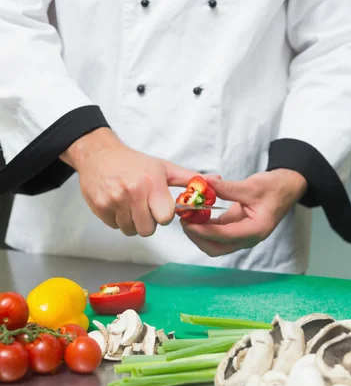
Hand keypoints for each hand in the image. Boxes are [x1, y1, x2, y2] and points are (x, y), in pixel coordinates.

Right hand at [60, 127, 196, 236]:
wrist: (99, 155)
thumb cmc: (135, 163)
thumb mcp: (164, 168)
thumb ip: (189, 178)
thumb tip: (214, 181)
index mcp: (152, 183)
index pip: (165, 217)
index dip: (165, 216)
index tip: (161, 207)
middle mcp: (133, 192)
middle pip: (148, 229)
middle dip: (149, 222)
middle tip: (146, 207)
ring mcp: (114, 201)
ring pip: (131, 230)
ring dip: (134, 222)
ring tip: (132, 205)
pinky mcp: (100, 207)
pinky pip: (116, 227)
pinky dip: (119, 220)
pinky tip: (120, 205)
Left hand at [181, 169, 307, 256]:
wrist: (287, 188)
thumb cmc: (275, 188)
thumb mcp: (252, 186)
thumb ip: (227, 188)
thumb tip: (205, 182)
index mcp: (255, 230)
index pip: (224, 236)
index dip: (203, 230)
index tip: (188, 221)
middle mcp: (248, 238)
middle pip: (216, 248)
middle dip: (197, 236)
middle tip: (184, 219)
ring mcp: (241, 235)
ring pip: (214, 243)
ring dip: (199, 232)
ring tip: (187, 215)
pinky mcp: (236, 229)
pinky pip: (217, 233)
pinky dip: (205, 225)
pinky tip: (196, 213)